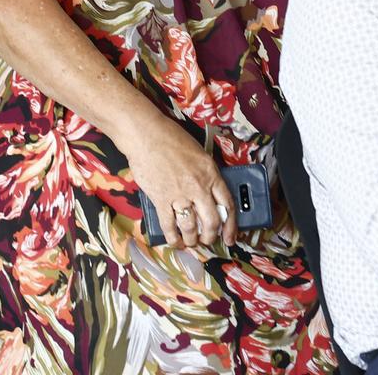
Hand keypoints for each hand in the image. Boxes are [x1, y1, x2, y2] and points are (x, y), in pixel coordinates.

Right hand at [121, 114, 236, 248]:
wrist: (146, 135)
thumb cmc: (171, 138)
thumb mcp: (198, 153)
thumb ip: (206, 174)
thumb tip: (208, 194)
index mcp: (210, 173)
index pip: (227, 205)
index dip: (230, 226)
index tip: (230, 237)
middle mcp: (198, 186)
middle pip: (211, 222)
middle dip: (211, 236)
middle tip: (207, 240)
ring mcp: (180, 195)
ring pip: (191, 228)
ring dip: (192, 239)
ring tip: (191, 242)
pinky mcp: (161, 200)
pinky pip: (170, 226)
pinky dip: (173, 238)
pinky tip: (175, 241)